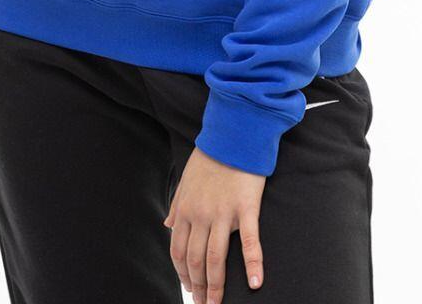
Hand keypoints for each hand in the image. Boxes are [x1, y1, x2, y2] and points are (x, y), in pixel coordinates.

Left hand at [163, 146, 265, 302]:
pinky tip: (254, 283)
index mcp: (186, 209)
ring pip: (215, 258)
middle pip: (195, 260)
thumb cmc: (211, 157)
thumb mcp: (186, 179)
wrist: (234, 133)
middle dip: (198, 287)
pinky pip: (249, 241)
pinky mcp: (246, 207)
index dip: (183, 274)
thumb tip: (167, 226)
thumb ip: (176, 205)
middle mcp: (200, 214)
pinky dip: (252, 264)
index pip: (178, 251)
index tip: (189, 289)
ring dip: (215, 286)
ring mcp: (223, 212)